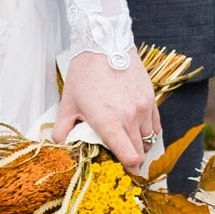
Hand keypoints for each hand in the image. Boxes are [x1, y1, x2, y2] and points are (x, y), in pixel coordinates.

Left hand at [59, 50, 162, 172]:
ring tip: (128, 140)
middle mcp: (130, 117)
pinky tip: (137, 127)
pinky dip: (149, 130)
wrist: (104, 43)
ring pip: (149, 138)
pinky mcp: (151, 97)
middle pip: (140, 152)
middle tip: (122, 157)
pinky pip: (155, 124)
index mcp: (109, 123)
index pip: (129, 158)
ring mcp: (143, 107)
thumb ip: (62, 129)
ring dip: (140, 144)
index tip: (123, 170)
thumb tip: (59, 146)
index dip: (128, 169)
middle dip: (132, 159)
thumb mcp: (68, 103)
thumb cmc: (84, 73)